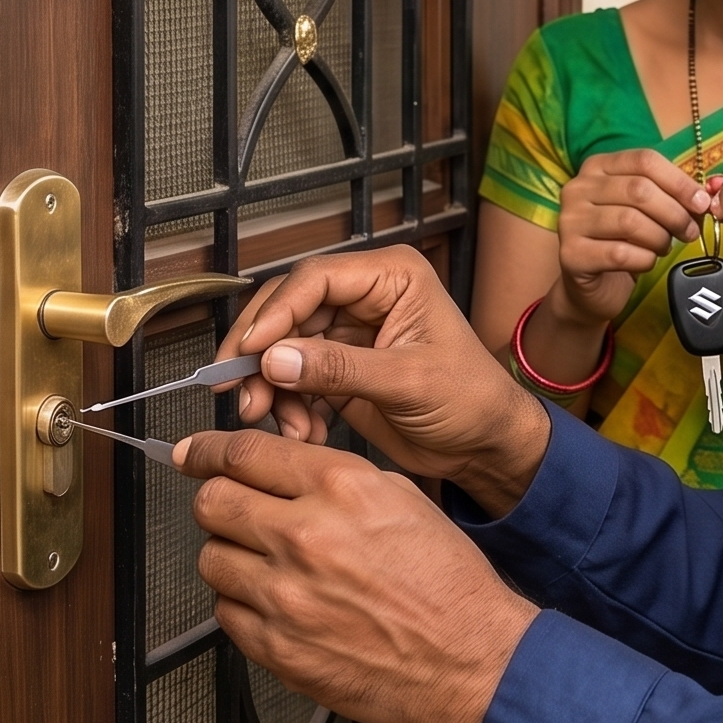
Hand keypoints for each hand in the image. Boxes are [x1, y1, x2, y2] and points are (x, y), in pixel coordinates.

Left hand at [179, 429, 536, 722]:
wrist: (468, 658)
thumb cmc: (446, 583)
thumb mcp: (400, 498)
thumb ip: (332, 479)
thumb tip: (279, 470)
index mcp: (340, 489)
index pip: (243, 453)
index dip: (209, 449)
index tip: (196, 453)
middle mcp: (306, 536)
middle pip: (212, 501)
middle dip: (215, 499)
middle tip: (228, 508)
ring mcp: (286, 596)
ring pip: (211, 557)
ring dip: (230, 554)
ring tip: (264, 563)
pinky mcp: (278, 647)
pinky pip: (226, 612)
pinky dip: (242, 604)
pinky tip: (275, 603)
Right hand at [219, 246, 553, 511]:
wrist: (485, 445)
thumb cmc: (470, 400)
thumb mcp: (408, 382)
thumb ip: (340, 369)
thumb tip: (275, 359)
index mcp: (391, 277)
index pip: (315, 279)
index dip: (276, 313)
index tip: (250, 353)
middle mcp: (365, 296)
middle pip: (288, 309)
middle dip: (261, 353)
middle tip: (238, 390)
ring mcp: (348, 332)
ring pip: (282, 347)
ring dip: (272, 388)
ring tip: (286, 427)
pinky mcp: (338, 367)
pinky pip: (293, 378)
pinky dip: (289, 407)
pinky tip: (306, 433)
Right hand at [552, 151, 709, 328]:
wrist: (592, 285)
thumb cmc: (624, 240)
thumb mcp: (648, 210)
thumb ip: (676, 196)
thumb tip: (711, 191)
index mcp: (598, 166)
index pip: (644, 160)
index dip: (679, 181)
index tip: (702, 203)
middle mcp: (577, 188)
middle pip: (639, 190)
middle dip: (675, 213)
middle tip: (690, 232)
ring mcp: (569, 220)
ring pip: (631, 221)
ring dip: (660, 238)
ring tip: (665, 247)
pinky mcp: (570, 254)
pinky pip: (621, 253)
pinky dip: (644, 260)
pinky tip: (646, 262)